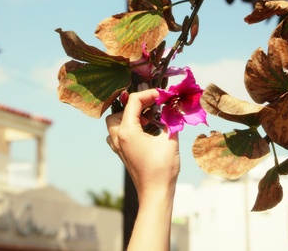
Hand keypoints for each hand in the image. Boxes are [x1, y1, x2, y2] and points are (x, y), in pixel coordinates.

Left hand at [105, 89, 179, 250]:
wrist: (155, 193)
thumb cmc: (162, 168)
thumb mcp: (170, 140)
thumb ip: (170, 120)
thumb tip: (172, 108)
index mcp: (127, 131)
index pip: (133, 101)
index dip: (148, 94)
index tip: (162, 95)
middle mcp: (118, 137)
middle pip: (118, 112)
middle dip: (134, 106)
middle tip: (152, 108)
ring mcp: (118, 147)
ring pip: (114, 124)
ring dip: (128, 118)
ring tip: (146, 120)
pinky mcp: (122, 155)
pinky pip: (117, 136)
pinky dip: (127, 130)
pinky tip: (142, 133)